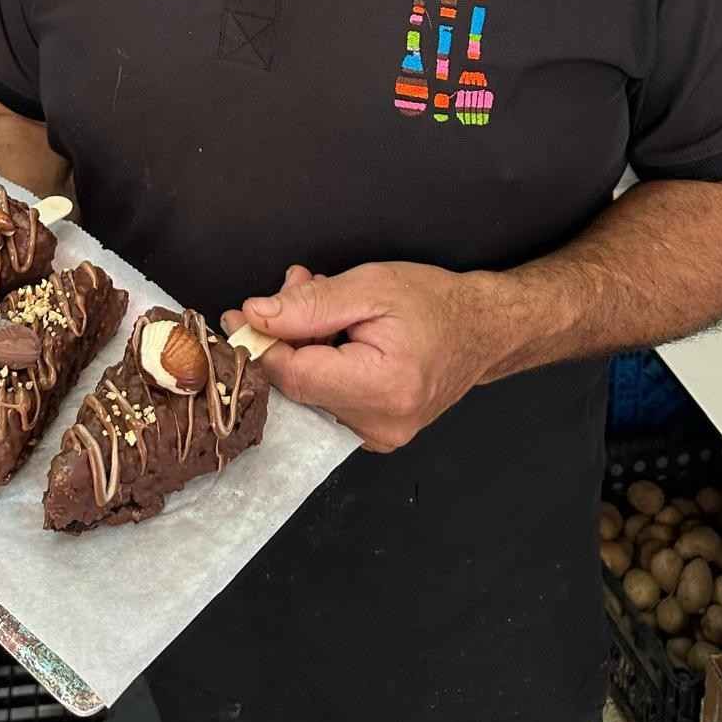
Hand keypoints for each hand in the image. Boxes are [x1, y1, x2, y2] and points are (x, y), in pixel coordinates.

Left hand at [222, 261, 501, 451]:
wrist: (483, 329)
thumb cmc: (434, 303)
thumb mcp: (371, 286)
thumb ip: (310, 304)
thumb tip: (255, 317)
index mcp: (383, 388)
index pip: (295, 375)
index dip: (260, 345)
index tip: (237, 316)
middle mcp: (381, 424)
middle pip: (299, 385)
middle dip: (284, 335)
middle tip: (294, 285)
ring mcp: (380, 437)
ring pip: (310, 391)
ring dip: (302, 345)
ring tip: (321, 300)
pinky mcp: (376, 434)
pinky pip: (327, 399)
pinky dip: (320, 363)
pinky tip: (332, 331)